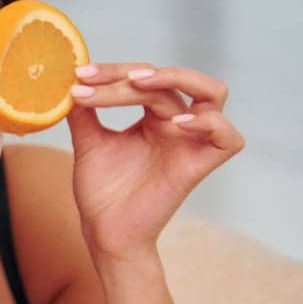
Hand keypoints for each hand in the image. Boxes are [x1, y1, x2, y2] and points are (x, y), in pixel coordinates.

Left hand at [66, 63, 244, 261]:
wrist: (105, 231)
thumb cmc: (103, 191)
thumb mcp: (90, 143)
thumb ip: (85, 112)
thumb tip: (74, 82)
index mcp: (154, 116)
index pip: (145, 77)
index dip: (114, 72)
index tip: (79, 77)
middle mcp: (177, 124)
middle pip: (169, 81)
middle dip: (129, 75)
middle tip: (93, 80)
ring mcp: (191, 143)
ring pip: (213, 93)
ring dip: (179, 79)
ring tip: (139, 83)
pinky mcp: (200, 166)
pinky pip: (228, 138)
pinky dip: (209, 124)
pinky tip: (177, 123)